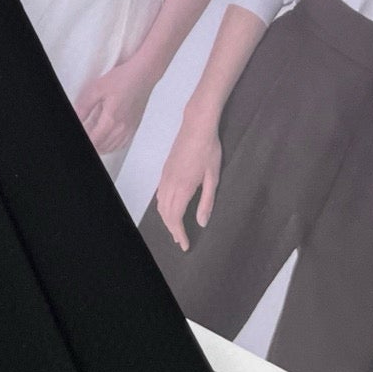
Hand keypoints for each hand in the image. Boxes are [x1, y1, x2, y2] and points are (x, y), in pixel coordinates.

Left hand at [72, 59, 154, 156]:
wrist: (143, 75)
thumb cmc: (123, 79)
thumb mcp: (96, 89)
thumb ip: (84, 106)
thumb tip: (77, 117)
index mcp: (111, 119)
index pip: (95, 141)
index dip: (88, 141)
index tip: (83, 135)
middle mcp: (122, 127)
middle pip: (104, 146)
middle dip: (94, 145)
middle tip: (88, 136)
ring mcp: (130, 128)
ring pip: (114, 147)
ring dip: (102, 147)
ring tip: (94, 142)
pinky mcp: (135, 125)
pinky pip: (123, 143)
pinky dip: (113, 146)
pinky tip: (108, 142)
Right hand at [155, 119, 221, 251]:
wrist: (196, 126)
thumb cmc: (209, 150)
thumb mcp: (213, 177)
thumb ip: (207, 201)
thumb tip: (202, 222)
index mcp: (182, 187)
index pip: (175, 216)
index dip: (179, 233)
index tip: (185, 245)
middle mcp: (170, 183)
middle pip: (165, 213)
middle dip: (172, 229)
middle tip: (181, 241)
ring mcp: (165, 176)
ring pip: (160, 203)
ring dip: (166, 218)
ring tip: (176, 228)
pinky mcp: (165, 170)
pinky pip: (159, 194)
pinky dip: (163, 207)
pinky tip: (171, 208)